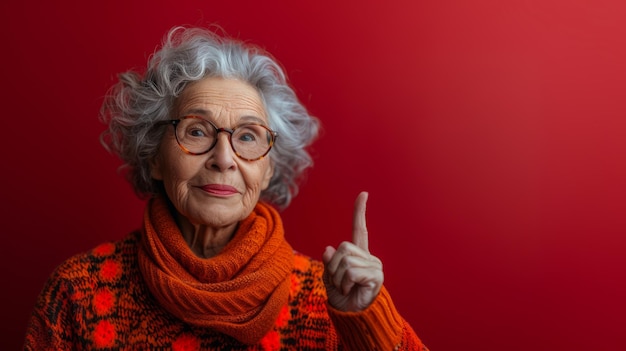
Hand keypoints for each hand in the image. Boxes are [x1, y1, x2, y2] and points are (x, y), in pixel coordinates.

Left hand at [322, 191, 383, 311]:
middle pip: (343, 248)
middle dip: (333, 266)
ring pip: (345, 260)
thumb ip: (329, 262)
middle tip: (339, 282)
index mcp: (358, 254)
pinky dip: (344, 282)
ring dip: (338, 277)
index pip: (359, 229)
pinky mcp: (375, 275)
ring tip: (345, 287)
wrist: (352, 316)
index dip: (359, 211)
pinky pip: (351, 271)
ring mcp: (374, 266)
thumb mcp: (330, 277)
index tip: (363, 193)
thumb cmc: (342, 298)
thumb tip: (328, 249)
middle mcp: (368, 257)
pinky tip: (351, 289)